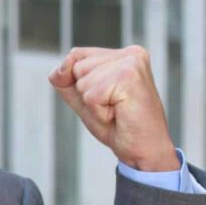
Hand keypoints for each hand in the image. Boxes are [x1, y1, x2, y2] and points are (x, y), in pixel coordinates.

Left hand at [48, 46, 178, 171]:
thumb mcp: (82, 97)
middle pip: (76, 66)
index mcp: (122, 54)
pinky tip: (120, 114)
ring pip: (82, 81)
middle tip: (114, 107)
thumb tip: (61, 68)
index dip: (80, 84)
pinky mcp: (128, 77)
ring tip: (117, 110)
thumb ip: (65, 79)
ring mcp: (131, 63)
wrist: (144, 151)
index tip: (108, 98)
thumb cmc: (117, 125)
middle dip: (87, 94)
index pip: (76, 56)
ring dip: (93, 104)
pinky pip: (90, 96)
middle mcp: (130, 53)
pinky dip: (99, 112)